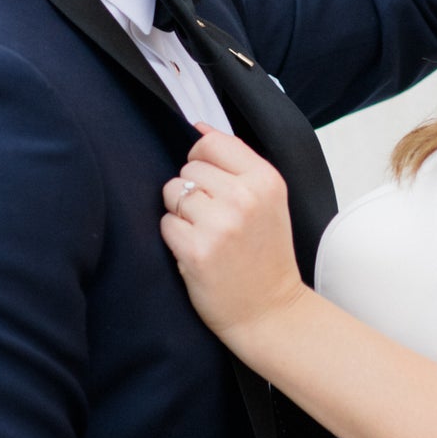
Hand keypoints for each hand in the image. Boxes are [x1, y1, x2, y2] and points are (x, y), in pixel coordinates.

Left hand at [160, 130, 303, 340]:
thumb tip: (198, 127)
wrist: (270, 311)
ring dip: (181, 214)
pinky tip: (196, 252)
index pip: (211, 143)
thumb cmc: (265, 256)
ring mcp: (220, 224)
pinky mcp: (196, 250)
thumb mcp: (267, 200)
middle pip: (187, 169)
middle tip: (213, 219)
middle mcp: (244, 197)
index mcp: (265, 180)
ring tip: (205, 234)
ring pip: (173, 193)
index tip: (210, 182)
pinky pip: (165, 224)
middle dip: (192, 191)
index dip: (201, 160)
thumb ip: (237, 162)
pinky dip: (175, 238)